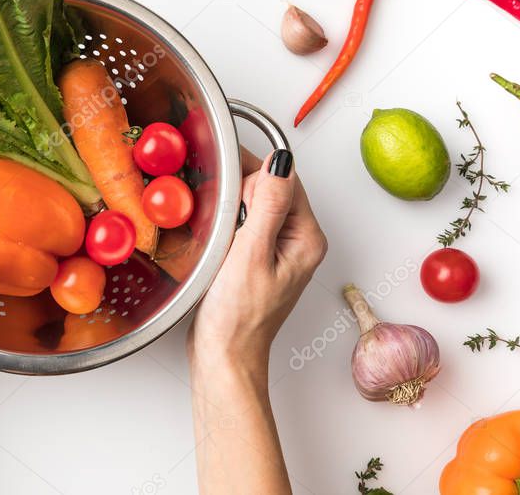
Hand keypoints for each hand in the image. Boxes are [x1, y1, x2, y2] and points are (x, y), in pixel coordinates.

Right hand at [188, 148, 325, 369]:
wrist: (224, 355)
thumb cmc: (238, 317)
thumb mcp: (252, 254)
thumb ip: (268, 206)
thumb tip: (279, 163)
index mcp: (306, 238)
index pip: (285, 179)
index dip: (253, 168)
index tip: (222, 165)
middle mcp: (298, 241)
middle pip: (272, 188)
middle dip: (241, 186)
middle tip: (217, 203)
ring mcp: (278, 249)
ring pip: (256, 204)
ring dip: (233, 203)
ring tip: (213, 219)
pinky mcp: (258, 256)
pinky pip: (246, 222)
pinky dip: (229, 218)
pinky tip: (214, 230)